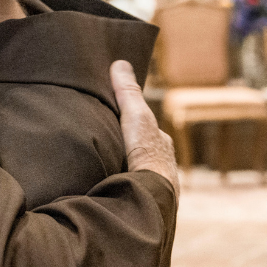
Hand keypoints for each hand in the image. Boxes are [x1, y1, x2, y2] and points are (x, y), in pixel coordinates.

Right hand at [112, 60, 178, 200]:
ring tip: (104, 171)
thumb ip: (128, 93)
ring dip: (125, 171)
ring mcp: (155, 186)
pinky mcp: (145, 203)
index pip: (147, 131)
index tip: (118, 122)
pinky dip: (122, 187)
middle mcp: (162, 165)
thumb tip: (120, 63)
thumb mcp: (135, 116)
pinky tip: (109, 190)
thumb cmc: (147, 154)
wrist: (153, 195)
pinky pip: (132, 190)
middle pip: (143, 152)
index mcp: (161, 145)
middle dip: (130, 150)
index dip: (133, 125)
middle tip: (108, 147)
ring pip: (138, 173)